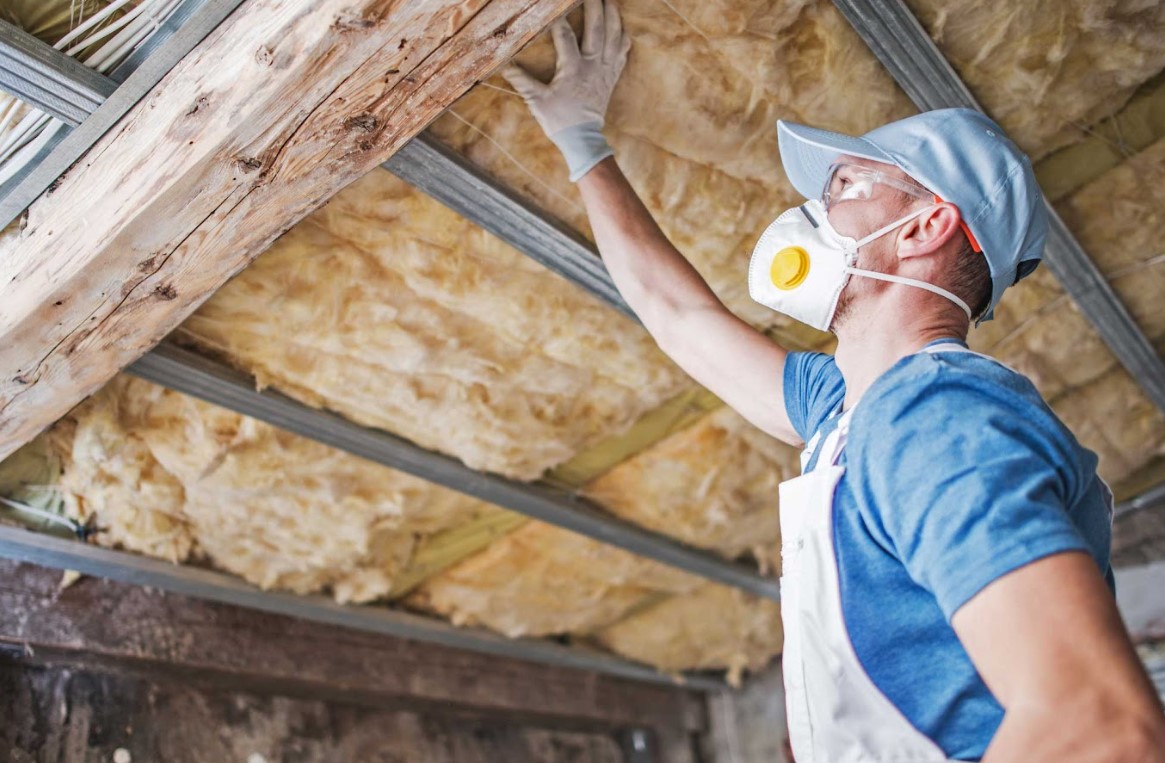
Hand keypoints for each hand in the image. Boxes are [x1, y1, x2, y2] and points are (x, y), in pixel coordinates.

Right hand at [502, 0, 629, 180]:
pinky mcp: (612, 77)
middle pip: (597, 30)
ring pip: (614, 38)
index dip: (560, 20)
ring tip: (608, 1)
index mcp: (573, 69)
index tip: (556, 6)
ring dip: (613, 18)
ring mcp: (605, 71)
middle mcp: (593, 66)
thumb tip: (504, 66)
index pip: (566, 37)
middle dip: (594, 8)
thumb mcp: (537, 101)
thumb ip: (522, 81)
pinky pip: (623, 53)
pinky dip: (623, 38)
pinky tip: (621, 27)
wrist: (583, 139)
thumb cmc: (559, 120)